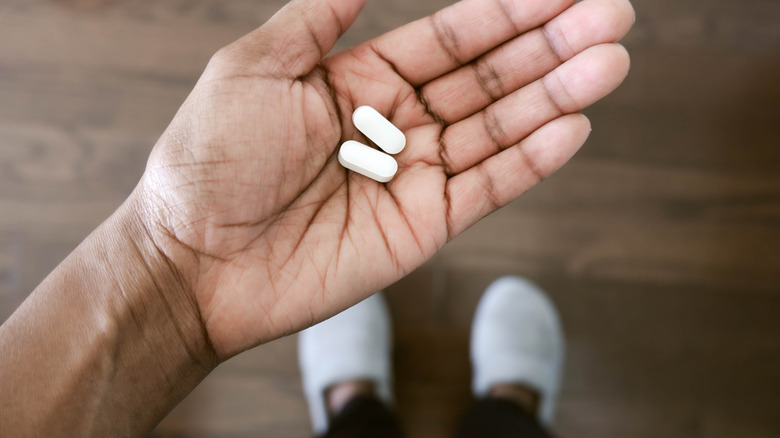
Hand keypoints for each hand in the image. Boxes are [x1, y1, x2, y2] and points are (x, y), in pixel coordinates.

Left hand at [136, 0, 633, 357]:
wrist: (196, 258)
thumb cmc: (209, 160)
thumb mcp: (254, 67)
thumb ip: (318, 17)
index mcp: (362, 78)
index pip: (453, 37)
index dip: (508, 10)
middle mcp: (397, 122)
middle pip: (489, 77)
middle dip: (550, 46)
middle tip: (611, 18)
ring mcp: (415, 175)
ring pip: (499, 128)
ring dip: (555, 96)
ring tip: (608, 63)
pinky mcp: (424, 225)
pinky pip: (487, 187)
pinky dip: (530, 160)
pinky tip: (572, 126)